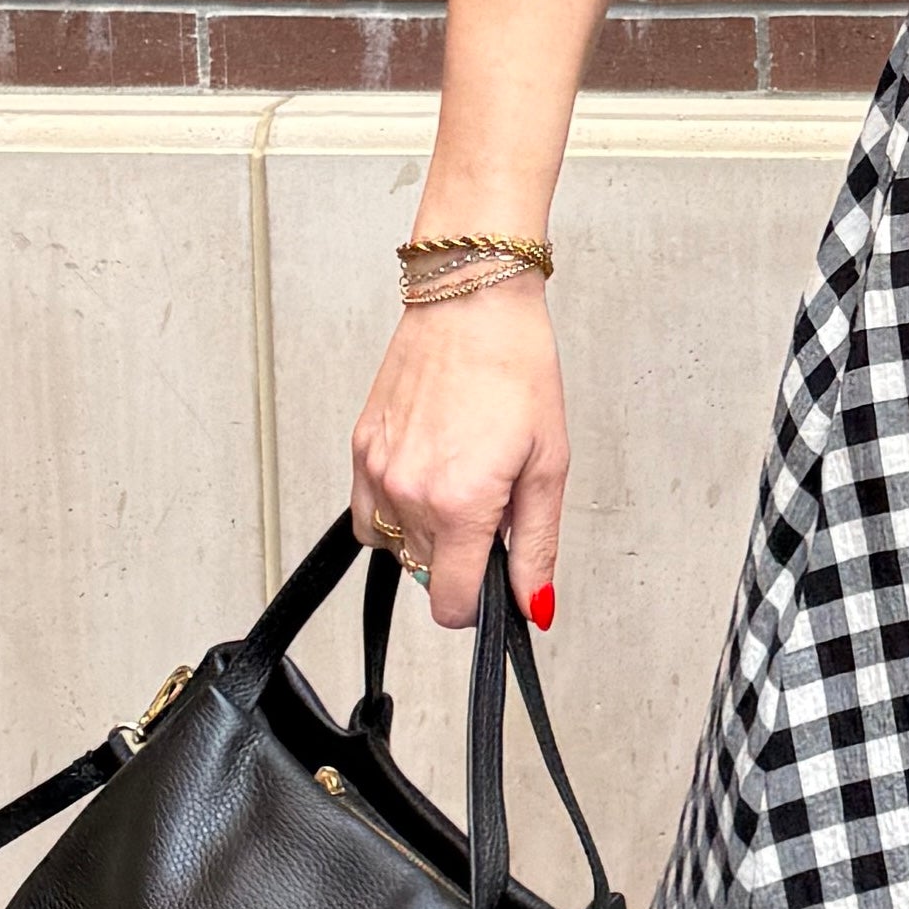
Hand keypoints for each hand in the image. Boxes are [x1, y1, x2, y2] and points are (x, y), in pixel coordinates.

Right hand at [350, 277, 566, 634]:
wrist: (473, 302)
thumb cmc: (516, 369)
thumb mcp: (548, 466)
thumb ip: (536, 546)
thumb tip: (535, 606)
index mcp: (460, 503)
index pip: (452, 604)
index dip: (478, 607)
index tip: (494, 585)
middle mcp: (408, 493)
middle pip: (428, 576)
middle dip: (463, 557)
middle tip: (492, 505)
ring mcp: (377, 471)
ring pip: (396, 547)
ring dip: (429, 535)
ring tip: (460, 483)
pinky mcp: (360, 448)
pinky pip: (366, 515)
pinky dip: (394, 513)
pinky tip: (425, 479)